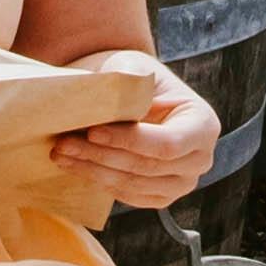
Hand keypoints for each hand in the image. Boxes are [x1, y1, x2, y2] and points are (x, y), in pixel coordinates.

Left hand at [51, 61, 221, 211]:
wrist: (135, 95)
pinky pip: (129, 196)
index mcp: (203, 124)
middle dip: (102, 156)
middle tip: (64, 144)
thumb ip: (129, 81)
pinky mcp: (161, 196)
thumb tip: (114, 90)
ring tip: (61, 153)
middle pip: (147, 168)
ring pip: (134, 185)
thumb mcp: (135, 69)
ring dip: (93, 170)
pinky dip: (100, 182)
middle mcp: (200, 159)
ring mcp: (182, 183)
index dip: (128, 141)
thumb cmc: (137, 78)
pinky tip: (76, 166)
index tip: (92, 132)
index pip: (167, 144)